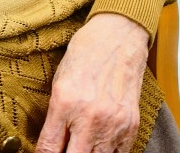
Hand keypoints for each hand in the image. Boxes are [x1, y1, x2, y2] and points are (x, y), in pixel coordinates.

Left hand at [36, 13, 148, 152]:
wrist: (118, 37)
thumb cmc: (85, 54)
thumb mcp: (59, 81)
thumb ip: (54, 117)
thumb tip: (51, 145)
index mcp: (65, 102)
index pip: (49, 149)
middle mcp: (89, 117)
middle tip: (65, 148)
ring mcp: (112, 124)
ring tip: (83, 144)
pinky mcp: (131, 126)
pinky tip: (99, 144)